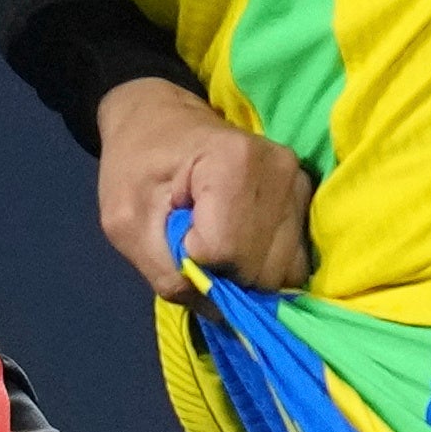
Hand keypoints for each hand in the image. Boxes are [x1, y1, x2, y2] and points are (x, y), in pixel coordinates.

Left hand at [96, 79, 310, 297]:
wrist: (159, 122)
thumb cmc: (135, 165)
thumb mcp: (125, 221)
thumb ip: (166, 273)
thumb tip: (219, 310)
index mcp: (233, 162)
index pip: (225, 251)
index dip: (193, 258)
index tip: (175, 233)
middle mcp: (281, 171)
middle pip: (259, 268)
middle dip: (221, 273)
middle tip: (192, 241)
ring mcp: (300, 186)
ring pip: (280, 273)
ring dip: (241, 274)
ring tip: (214, 240)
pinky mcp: (305, 201)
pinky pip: (291, 263)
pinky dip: (261, 267)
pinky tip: (237, 243)